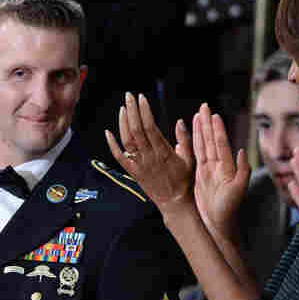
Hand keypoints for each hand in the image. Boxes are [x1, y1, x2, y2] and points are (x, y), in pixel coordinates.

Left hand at [106, 93, 197, 217]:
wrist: (175, 203)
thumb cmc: (185, 181)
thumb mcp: (190, 159)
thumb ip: (184, 139)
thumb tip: (180, 121)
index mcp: (164, 152)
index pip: (150, 128)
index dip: (144, 112)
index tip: (142, 98)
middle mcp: (149, 158)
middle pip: (136, 131)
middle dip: (132, 111)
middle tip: (129, 95)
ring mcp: (140, 165)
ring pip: (127, 141)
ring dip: (123, 123)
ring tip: (123, 108)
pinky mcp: (134, 173)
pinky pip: (120, 158)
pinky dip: (112, 145)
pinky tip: (108, 133)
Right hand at [192, 103, 249, 240]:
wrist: (219, 225)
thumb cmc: (230, 211)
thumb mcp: (238, 191)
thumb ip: (243, 171)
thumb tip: (243, 151)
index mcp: (226, 168)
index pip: (220, 144)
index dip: (217, 130)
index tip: (214, 115)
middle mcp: (218, 166)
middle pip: (211, 140)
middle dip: (208, 123)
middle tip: (204, 106)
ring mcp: (208, 170)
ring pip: (203, 145)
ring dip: (201, 130)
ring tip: (198, 115)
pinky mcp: (200, 176)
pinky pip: (196, 155)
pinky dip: (194, 143)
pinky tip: (192, 133)